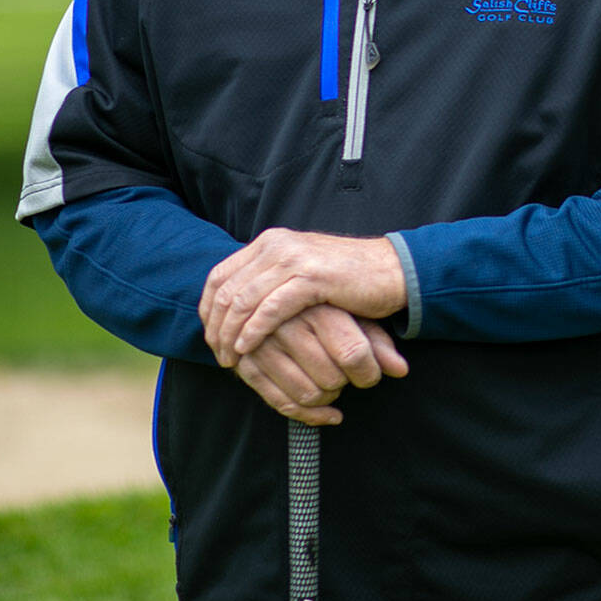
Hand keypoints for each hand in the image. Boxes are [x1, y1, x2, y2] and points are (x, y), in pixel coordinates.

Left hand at [200, 228, 405, 366]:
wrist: (392, 271)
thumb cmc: (346, 279)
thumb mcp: (300, 271)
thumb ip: (270, 279)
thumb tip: (234, 305)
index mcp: (270, 242)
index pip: (219, 275)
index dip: (207, 309)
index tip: (210, 337)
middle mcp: (277, 245)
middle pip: (226, 290)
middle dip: (216, 327)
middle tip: (217, 355)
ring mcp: (294, 259)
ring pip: (243, 300)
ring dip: (230, 334)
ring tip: (230, 358)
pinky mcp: (312, 278)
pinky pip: (270, 308)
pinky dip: (253, 331)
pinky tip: (248, 349)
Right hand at [232, 305, 409, 425]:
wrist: (268, 296)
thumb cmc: (322, 307)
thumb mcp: (351, 315)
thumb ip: (376, 341)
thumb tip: (401, 370)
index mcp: (317, 307)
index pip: (352, 353)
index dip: (368, 372)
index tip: (370, 374)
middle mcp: (287, 326)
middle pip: (331, 378)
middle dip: (347, 384)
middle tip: (348, 375)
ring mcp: (262, 348)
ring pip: (308, 395)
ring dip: (328, 398)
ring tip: (333, 383)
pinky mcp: (246, 367)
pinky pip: (283, 405)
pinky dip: (311, 416)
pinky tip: (329, 413)